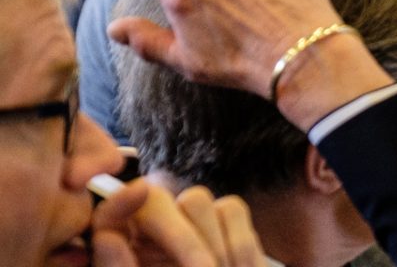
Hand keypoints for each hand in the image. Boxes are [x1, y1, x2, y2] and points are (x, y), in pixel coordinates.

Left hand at [92, 180, 264, 266]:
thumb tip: (108, 236)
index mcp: (119, 250)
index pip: (111, 213)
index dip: (121, 202)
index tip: (139, 194)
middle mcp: (147, 234)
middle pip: (159, 201)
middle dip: (186, 240)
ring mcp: (186, 226)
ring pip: (197, 201)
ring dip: (215, 243)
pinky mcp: (223, 225)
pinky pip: (231, 210)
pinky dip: (240, 242)